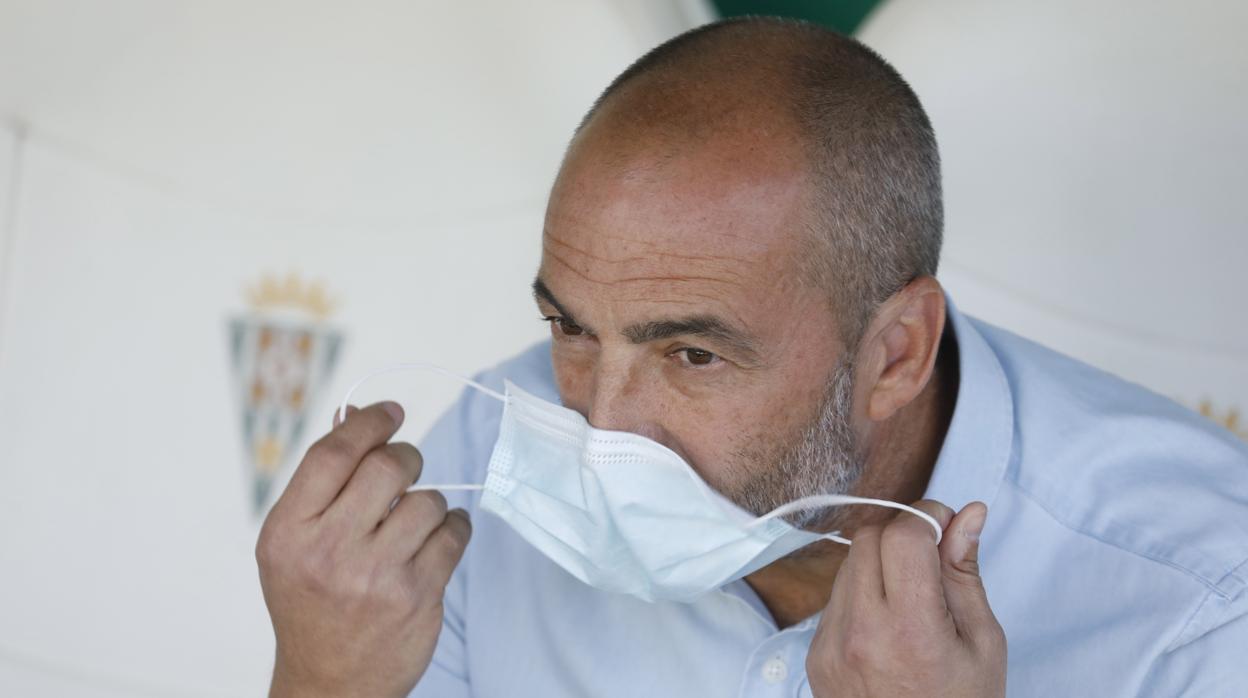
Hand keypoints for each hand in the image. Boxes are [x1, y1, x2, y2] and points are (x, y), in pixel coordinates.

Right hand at [256, 402, 471, 697]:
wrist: (329, 683)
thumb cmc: (311, 601)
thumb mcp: (294, 542)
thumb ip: (322, 481)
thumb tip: (354, 414)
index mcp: (289, 531)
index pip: (333, 453)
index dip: (368, 424)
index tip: (391, 412)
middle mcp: (328, 552)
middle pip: (388, 467)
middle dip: (406, 458)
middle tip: (405, 469)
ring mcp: (375, 576)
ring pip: (427, 500)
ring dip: (428, 502)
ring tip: (414, 523)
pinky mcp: (417, 596)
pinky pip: (454, 534)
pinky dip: (454, 527)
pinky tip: (438, 539)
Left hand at [806, 500, 1005, 696]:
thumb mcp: (983, 643)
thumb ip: (965, 572)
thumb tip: (969, 513)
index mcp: (912, 630)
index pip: (903, 535)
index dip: (928, 517)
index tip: (947, 527)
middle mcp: (861, 633)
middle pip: (868, 538)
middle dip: (902, 536)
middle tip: (932, 559)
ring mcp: (830, 645)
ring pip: (847, 564)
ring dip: (879, 565)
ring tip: (912, 602)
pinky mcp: (815, 655)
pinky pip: (834, 599)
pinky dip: (861, 596)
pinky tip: (888, 626)